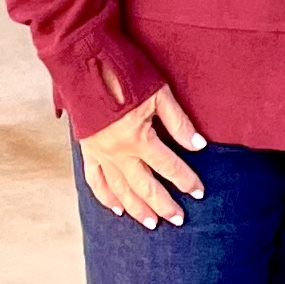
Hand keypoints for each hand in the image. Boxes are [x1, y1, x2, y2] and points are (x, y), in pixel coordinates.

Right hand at [79, 83, 206, 225]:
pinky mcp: (87, 149)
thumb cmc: (124, 71)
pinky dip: (105, 197)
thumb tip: (198, 145)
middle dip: (164, 205)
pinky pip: (95, 180)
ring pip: (120, 190)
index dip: (186, 180)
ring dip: (136, 209)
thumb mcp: (158, 92)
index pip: (169, 166)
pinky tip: (115, 208)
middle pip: (145, 186)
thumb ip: (178, 123)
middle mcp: (118, 152)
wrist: (85, 59)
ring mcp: (100, 153)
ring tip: (151, 224)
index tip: (199, 192)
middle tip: (178, 220)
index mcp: (138, 137)